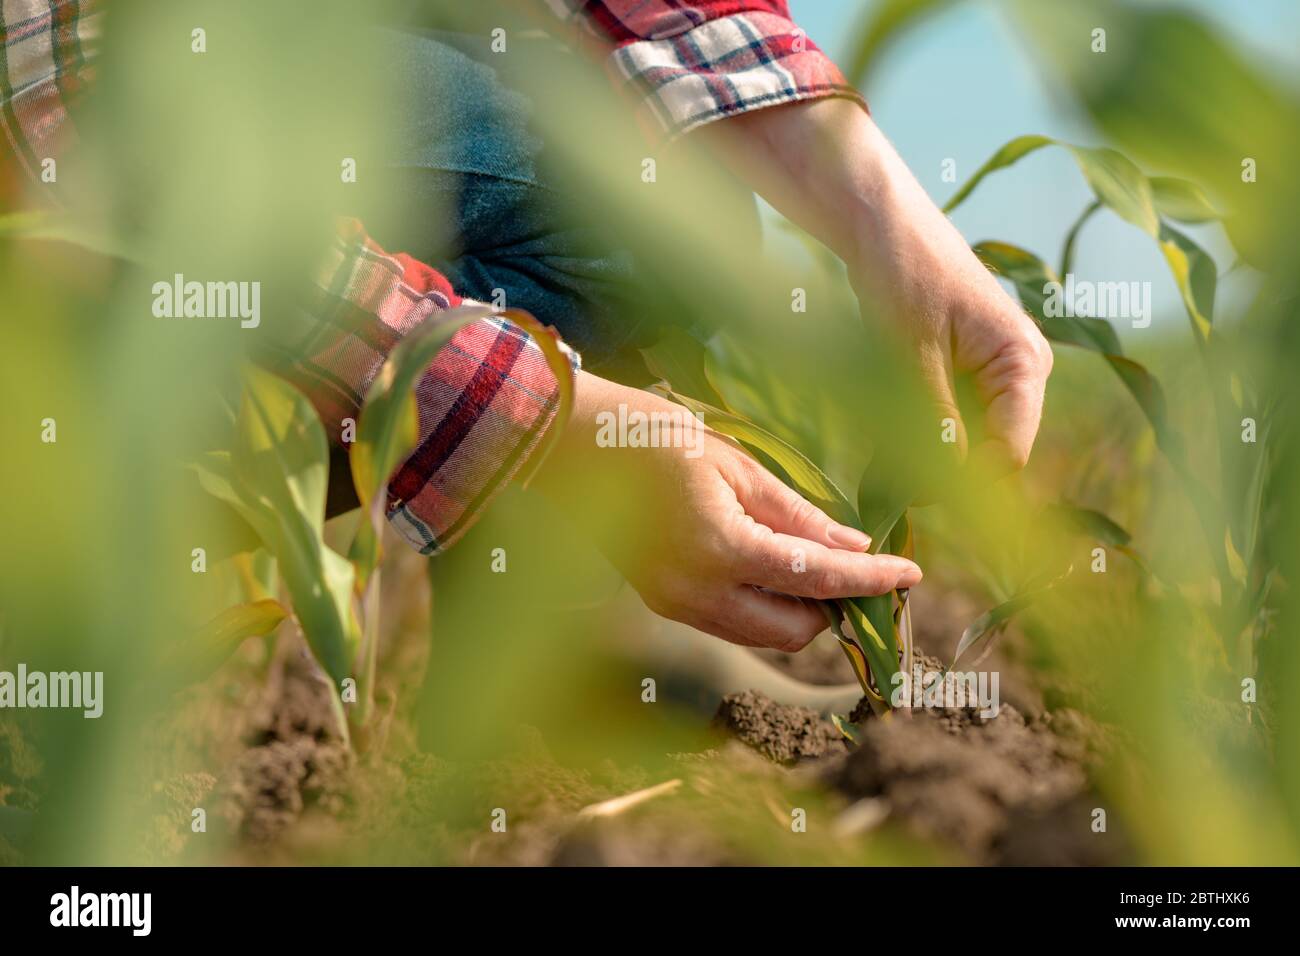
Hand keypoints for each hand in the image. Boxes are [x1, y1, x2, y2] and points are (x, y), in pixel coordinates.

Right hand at [534, 372, 922, 650]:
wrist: (570, 446)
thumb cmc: (655, 437)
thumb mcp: (737, 464)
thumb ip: (797, 514)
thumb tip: (854, 547)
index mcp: (721, 549)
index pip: (818, 580)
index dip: (871, 580)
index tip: (912, 574)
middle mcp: (697, 593)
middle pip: (794, 630)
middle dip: (834, 606)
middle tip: (857, 564)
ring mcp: (676, 603)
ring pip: (763, 633)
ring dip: (799, 609)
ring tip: (818, 562)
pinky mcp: (662, 601)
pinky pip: (731, 622)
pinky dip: (764, 603)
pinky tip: (772, 564)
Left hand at [704, 99, 1052, 475]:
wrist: (881, 224)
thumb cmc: (901, 275)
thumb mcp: (911, 354)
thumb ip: (934, 419)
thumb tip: (950, 480)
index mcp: (1024, 363)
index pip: (1011, 452)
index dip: (969, 485)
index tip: (916, 498)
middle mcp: (1023, 371)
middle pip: (994, 452)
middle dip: (946, 472)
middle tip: (891, 484)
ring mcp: (997, 372)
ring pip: (971, 440)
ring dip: (929, 454)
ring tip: (884, 458)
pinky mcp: (969, 370)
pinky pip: (953, 418)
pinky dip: (922, 432)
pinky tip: (888, 435)